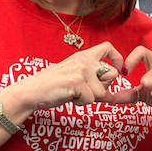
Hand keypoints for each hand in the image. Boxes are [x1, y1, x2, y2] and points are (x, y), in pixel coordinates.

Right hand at [7, 41, 123, 110]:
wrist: (32, 91)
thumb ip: (93, 79)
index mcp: (84, 55)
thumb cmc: (53, 86)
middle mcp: (85, 60)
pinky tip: (70, 97)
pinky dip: (81, 103)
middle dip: (103, 88)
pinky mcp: (77, 82)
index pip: (108, 48)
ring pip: (103, 91)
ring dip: (90, 98)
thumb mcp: (76, 75)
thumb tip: (113, 96)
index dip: (118, 60)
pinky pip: (91, 100)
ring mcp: (81, 70)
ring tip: (74, 94)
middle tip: (85, 90)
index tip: (119, 71)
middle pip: (112, 76)